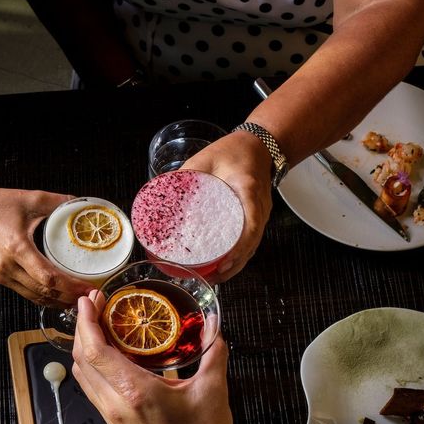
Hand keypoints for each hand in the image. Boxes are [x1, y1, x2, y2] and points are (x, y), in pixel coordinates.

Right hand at [0, 185, 88, 305]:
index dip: (70, 286)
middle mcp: (8, 266)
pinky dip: (43, 297)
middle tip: (89, 296)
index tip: (87, 287)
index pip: (49, 278)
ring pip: (35, 297)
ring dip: (57, 301)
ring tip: (77, 298)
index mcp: (17, 247)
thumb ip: (58, 202)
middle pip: (44, 293)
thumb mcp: (29, 198)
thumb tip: (81, 205)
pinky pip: (26, 293)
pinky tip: (57, 295)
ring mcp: (1, 275)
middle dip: (69, 297)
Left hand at [70, 290, 231, 423]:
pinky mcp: (114, 423)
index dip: (87, 322)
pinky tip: (109, 355)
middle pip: (82, 358)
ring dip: (85, 346)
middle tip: (95, 305)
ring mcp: (111, 415)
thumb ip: (213, 354)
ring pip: (83, 374)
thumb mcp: (213, 393)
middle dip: (83, 327)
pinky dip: (93, 365)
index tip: (89, 300)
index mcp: (135, 391)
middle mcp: (115, 402)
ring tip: (100, 325)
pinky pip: (92, 388)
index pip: (95, 350)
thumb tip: (214, 326)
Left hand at [181, 130, 273, 282]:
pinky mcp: (256, 218)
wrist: (257, 146)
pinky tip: (223, 264)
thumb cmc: (234, 151)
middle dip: (233, 266)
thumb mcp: (205, 158)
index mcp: (248, 191)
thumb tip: (162, 194)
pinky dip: (238, 256)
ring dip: (235, 265)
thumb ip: (186, 175)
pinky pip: (250, 241)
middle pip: (251, 245)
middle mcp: (259, 207)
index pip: (250, 225)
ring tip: (213, 277)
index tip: (223, 263)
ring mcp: (261, 214)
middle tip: (210, 277)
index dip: (239, 248)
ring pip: (251, 247)